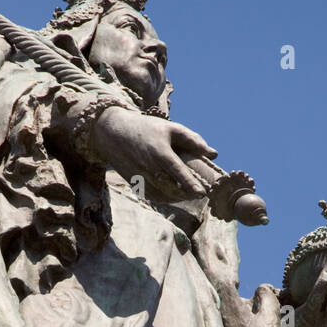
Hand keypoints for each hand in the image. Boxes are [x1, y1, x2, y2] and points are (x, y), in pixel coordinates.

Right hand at [90, 106, 216, 202]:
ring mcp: (140, 177)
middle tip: (199, 194)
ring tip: (188, 194)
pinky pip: (153, 197)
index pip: (178, 172)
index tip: (202, 193)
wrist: (113, 132)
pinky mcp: (134, 183)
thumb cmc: (146, 128)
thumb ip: (193, 140)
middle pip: (171, 188)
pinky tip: (174, 195)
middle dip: (186, 194)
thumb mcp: (170, 128)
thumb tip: (214, 154)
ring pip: (162, 195)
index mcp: (160, 152)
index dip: (190, 184)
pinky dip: (165, 198)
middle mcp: (149, 167)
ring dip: (177, 198)